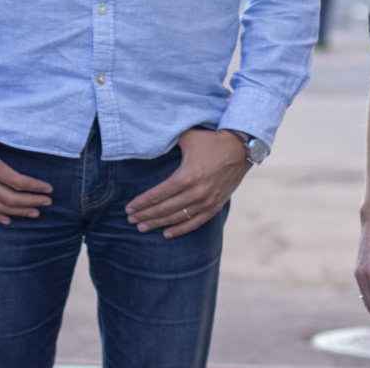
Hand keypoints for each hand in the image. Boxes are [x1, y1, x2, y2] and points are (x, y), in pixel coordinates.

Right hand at [0, 113, 52, 224]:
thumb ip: (3, 144)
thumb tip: (27, 143)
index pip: (17, 182)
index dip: (35, 187)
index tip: (49, 188)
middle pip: (10, 199)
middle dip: (32, 202)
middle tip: (48, 202)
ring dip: (18, 212)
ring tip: (35, 212)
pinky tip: (8, 220)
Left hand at [125, 128, 250, 237]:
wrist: (240, 149)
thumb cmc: (211, 141)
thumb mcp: (188, 138)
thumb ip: (168, 142)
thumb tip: (150, 142)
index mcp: (186, 176)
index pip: (158, 194)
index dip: (141, 203)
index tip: (129, 208)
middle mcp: (196, 192)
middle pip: (163, 209)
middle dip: (145, 215)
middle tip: (131, 220)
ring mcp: (206, 201)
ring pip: (176, 218)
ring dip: (157, 224)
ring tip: (142, 227)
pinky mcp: (215, 206)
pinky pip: (194, 222)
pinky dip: (180, 229)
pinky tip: (166, 233)